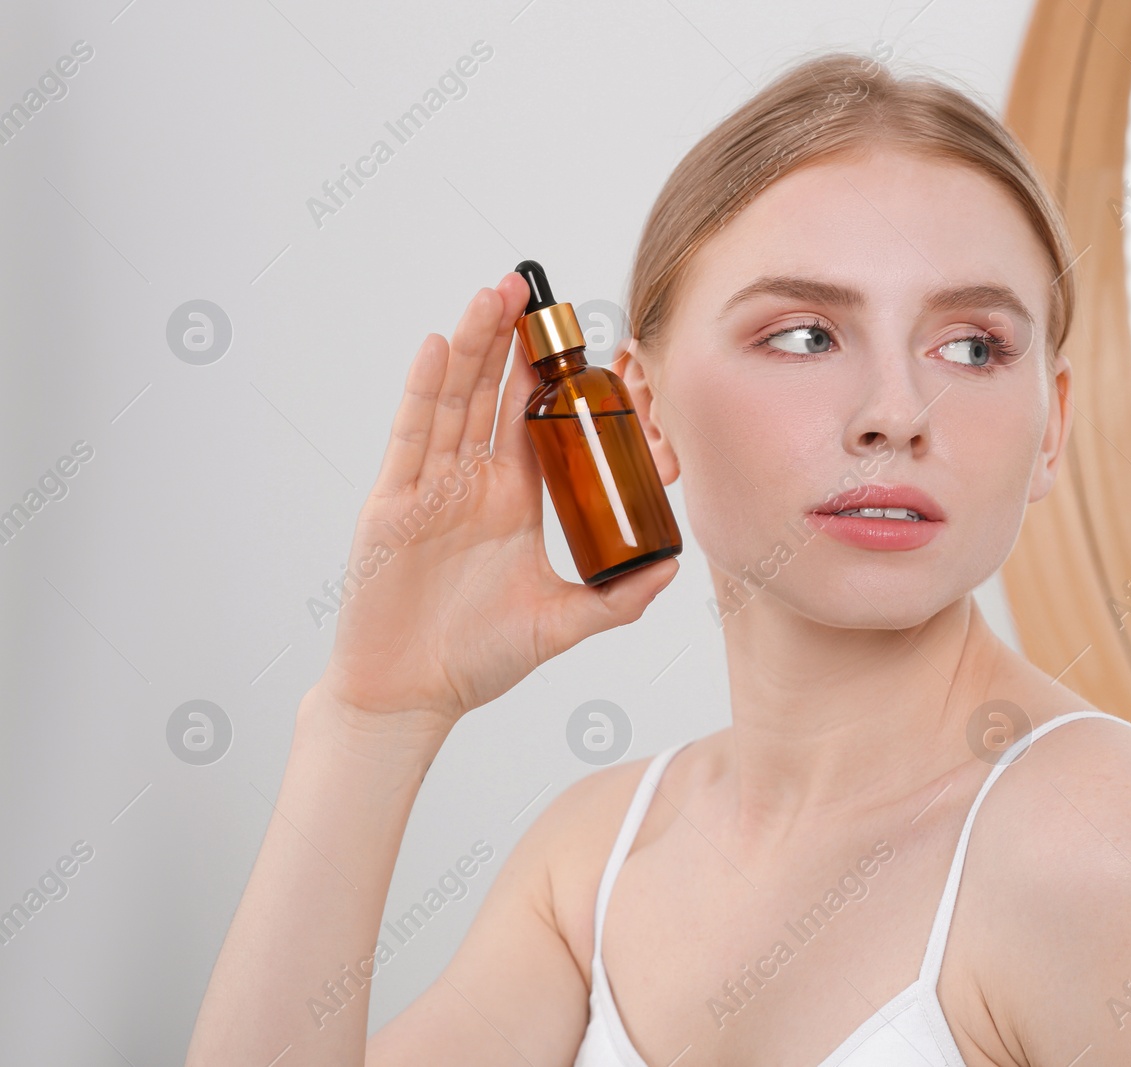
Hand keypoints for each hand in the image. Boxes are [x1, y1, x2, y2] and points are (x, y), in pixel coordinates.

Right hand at [317, 274, 677, 728]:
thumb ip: (617, 599)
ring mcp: (430, 488)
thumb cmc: (475, 659)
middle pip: (493, 396)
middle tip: (533, 289)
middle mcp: (472, 484)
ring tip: (496, 294)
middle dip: (512, 342)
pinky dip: (425, 390)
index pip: (537, 424)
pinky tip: (441, 345)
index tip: (583, 340)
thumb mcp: (561, 622)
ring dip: (474, 346)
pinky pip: (412, 436)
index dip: (555, 381)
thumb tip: (672, 568)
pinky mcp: (392, 503)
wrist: (409, 695)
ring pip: (455, 401)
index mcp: (512, 502)